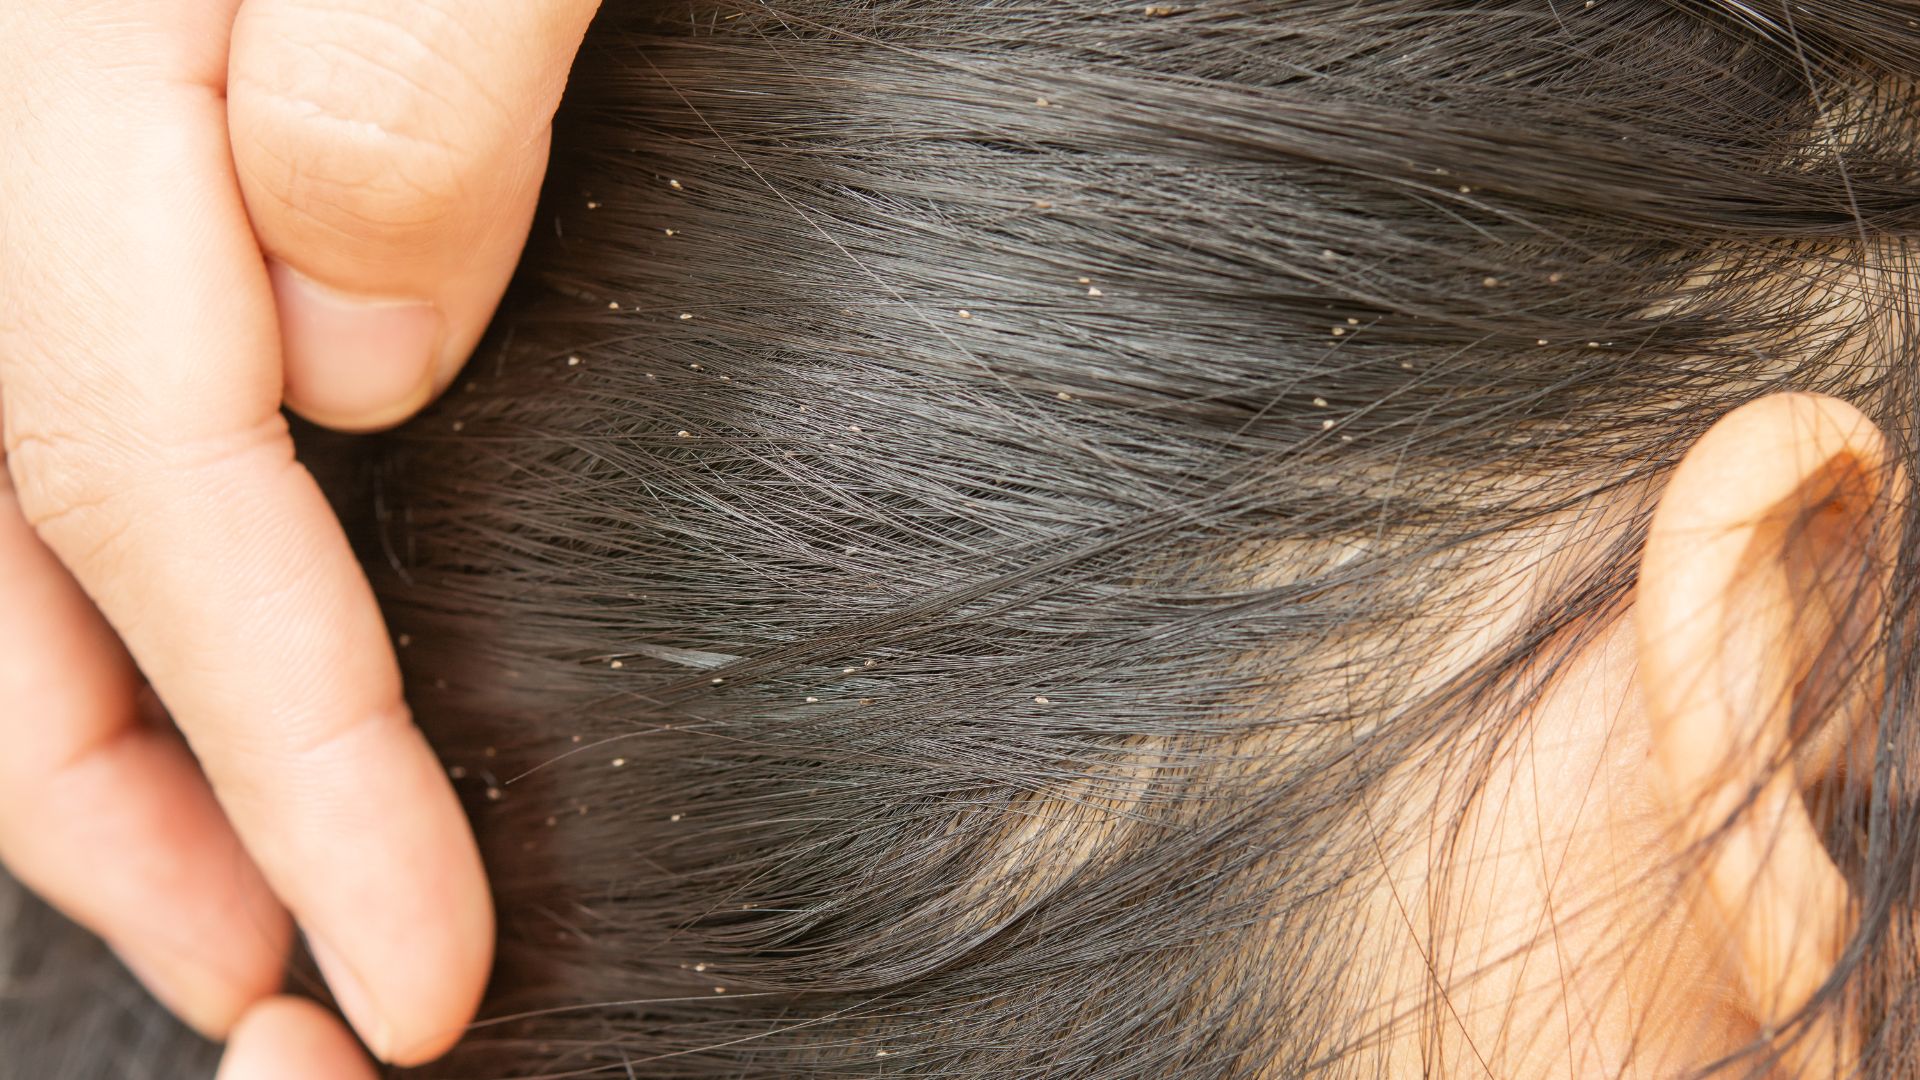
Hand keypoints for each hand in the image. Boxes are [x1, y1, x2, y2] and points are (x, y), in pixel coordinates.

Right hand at [0, 0, 596, 1070]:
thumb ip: (408, 79)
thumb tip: (367, 360)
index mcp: (65, 77)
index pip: (152, 493)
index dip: (291, 767)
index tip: (423, 971)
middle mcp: (1, 127)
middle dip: (118, 816)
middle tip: (278, 976)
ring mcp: (24, 140)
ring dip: (92, 717)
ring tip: (233, 875)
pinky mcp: (91, 144)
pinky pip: (66, 403)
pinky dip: (121, 561)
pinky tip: (218, 621)